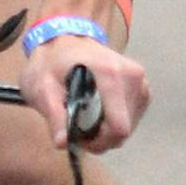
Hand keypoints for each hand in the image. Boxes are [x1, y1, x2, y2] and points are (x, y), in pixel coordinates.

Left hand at [19, 34, 147, 155]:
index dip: (98, 140)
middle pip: (123, 130)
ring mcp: (141, 82)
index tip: (79, 137)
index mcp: (111, 74)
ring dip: (107, 130)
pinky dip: (114, 121)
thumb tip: (62, 143)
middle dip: (100, 137)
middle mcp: (133, 77)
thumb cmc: (52, 62)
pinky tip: (98, 111)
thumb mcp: (42, 87)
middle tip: (78, 129)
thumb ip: (54, 115)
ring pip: (128, 127)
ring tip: (86, 117)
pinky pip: (131, 118)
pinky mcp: (143, 88)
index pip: (119, 126)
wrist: (66, 41)